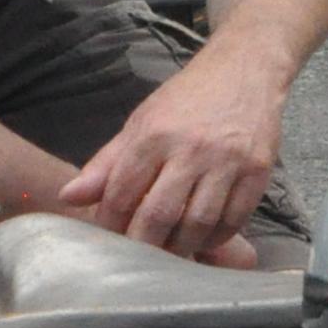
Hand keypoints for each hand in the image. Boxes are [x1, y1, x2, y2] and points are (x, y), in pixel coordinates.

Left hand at [56, 45, 285, 265]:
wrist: (246, 69)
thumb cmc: (187, 99)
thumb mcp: (141, 122)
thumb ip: (106, 163)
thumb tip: (68, 198)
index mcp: (154, 135)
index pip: (122, 194)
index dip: (111, 224)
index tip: (109, 239)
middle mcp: (191, 149)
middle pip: (159, 215)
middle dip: (143, 245)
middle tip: (138, 258)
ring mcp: (228, 161)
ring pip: (198, 223)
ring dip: (181, 246)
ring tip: (170, 251)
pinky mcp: (258, 171)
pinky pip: (235, 219)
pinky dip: (216, 237)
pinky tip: (204, 237)